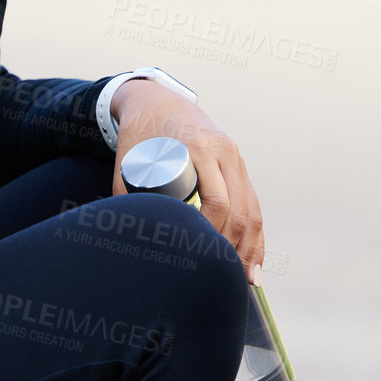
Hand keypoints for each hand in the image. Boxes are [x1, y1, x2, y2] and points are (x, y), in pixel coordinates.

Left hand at [109, 80, 264, 282]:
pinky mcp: (238, 165)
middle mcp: (223, 151)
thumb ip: (125, 197)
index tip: (200, 257)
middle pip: (240, 208)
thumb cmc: (139, 134)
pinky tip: (255, 260)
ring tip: (245, 279)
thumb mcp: (129, 161)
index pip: (216, 200)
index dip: (212, 233)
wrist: (156, 101)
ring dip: (250, 246)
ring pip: (253, 208)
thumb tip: (124, 238)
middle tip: (221, 275)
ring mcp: (235, 157)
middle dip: (233, 246)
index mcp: (198, 148)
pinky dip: (256, 233)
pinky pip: (254, 203)